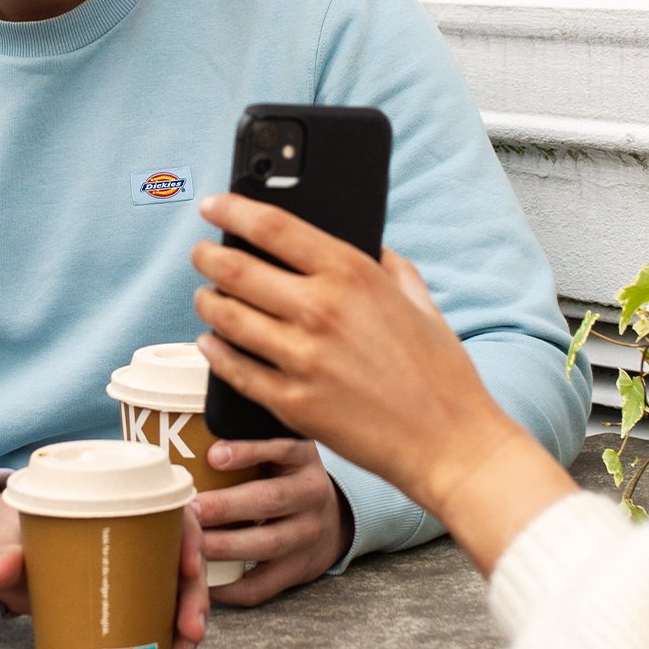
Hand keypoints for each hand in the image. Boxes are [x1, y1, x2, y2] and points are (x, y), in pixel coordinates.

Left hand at [0, 486, 214, 648]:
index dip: (189, 539)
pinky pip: (160, 614)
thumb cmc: (5, 536)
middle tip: (189, 629)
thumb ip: (2, 552)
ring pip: (178, 591)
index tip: (188, 569)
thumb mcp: (1, 539)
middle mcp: (135, 536)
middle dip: (194, 596)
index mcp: (116, 505)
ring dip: (188, 622)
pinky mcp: (125, 598)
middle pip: (182, 559)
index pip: (171, 514)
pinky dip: (170, 637)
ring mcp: (133, 569)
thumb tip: (2, 570)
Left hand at [191, 192, 575, 571]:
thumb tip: (363, 243)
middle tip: (200, 254)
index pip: (272, 226)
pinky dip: (214, 352)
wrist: (448, 441)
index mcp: (352, 274)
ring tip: (204, 297)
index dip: (232, 210)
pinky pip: (233, 370)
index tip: (213, 207)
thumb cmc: (440, 372)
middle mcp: (320, 310)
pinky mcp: (291, 402)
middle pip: (235, 269)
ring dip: (206, 303)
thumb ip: (387, 265)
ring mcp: (302, 358)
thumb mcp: (420, 300)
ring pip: (226, 318)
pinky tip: (210, 343)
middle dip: (207, 257)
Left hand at [193, 436, 348, 604]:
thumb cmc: (285, 478)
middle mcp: (312, 496)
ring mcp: (307, 537)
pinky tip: (201, 581)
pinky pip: (262, 585)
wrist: (332, 521)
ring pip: (266, 544)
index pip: (283, 448)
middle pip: (270, 501)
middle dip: (224, 505)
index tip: (213, 455)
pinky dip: (228, 586)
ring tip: (188, 544)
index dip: (249, 451)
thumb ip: (250, 440)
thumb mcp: (281, 451)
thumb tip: (186, 428)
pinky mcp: (296, 571)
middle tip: (186, 508)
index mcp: (304, 460)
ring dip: (222, 546)